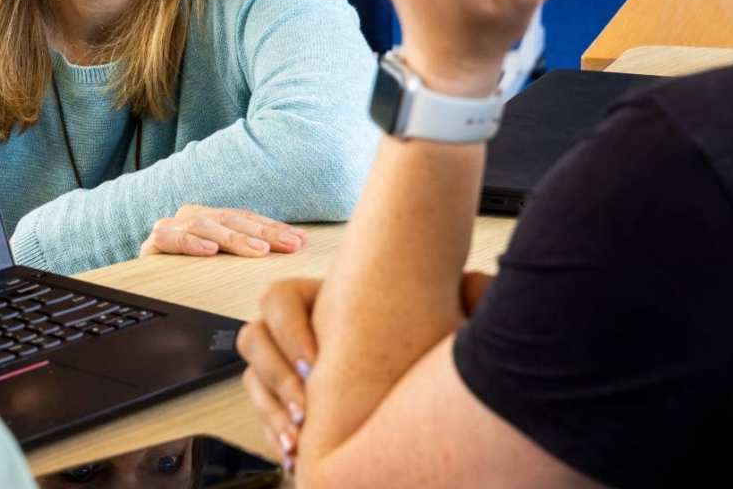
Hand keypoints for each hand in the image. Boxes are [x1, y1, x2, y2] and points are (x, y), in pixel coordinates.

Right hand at [138, 205, 305, 257]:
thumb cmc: (188, 267)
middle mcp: (194, 215)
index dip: (275, 229)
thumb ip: (249, 246)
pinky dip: (192, 243)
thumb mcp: (222, 254)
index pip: (249, 219)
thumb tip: (298, 244)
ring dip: (235, 239)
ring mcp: (174, 226)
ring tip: (258, 251)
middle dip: (265, 234)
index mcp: (213, 216)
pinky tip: (210, 251)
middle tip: (289, 246)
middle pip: (234, 221)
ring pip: (208, 226)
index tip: (301, 241)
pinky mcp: (154, 242)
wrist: (139, 278)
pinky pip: (173, 240)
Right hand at [238, 271, 494, 470]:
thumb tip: (478, 282)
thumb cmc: (420, 328)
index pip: (278, 298)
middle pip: (255, 337)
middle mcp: (296, 325)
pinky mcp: (285, 398)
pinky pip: (262, 410)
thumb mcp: (427, 307)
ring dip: (271, 407)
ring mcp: (286, 361)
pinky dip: (273, 430)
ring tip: (299, 436)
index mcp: (319, 293)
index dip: (292, 330)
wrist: (404, 373)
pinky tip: (297, 450)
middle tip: (308, 406)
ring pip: (253, 376)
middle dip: (278, 376)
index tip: (319, 363)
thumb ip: (445, 292)